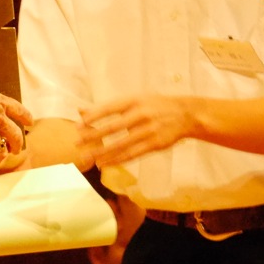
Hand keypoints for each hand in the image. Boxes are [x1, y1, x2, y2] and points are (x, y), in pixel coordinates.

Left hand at [79, 95, 198, 166]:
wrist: (185, 114)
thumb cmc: (155, 105)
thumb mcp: (134, 100)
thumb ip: (109, 107)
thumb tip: (81, 110)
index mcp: (134, 100)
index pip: (109, 108)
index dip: (93, 117)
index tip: (78, 125)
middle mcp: (141, 114)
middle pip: (113, 127)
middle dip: (93, 136)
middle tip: (77, 143)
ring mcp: (148, 130)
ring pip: (121, 144)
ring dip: (103, 152)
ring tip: (89, 158)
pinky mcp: (154, 144)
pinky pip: (132, 154)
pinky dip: (117, 160)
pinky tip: (106, 163)